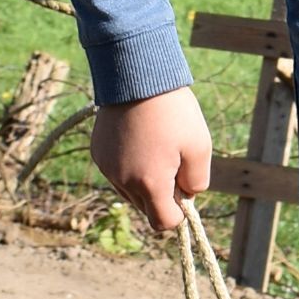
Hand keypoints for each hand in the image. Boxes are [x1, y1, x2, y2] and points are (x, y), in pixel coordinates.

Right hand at [91, 84, 212, 234]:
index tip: (185, 187)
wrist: (136, 75)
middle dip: (162, 195)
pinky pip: (117, 173)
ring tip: (157, 148)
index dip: (178, 213)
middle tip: (175, 163)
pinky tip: (140, 140)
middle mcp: (123, 181)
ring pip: (130, 192)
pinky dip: (130, 166)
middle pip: (146, 208)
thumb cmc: (173, 111)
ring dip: (145, 182)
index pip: (163, 223)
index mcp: (149, 183)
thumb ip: (197, 180)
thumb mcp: (200, 145)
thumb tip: (187, 195)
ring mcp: (107, 167)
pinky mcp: (98, 153)